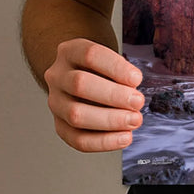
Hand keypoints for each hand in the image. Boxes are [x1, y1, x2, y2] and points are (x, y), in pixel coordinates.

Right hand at [44, 38, 145, 152]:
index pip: (90, 55)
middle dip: (113, 96)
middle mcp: (57, 75)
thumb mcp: (107, 58)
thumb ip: (120, 71)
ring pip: (75, 114)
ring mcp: (55, 101)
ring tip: (134, 120)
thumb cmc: (99, 68)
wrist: (78, 77)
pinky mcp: (59, 125)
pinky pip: (77, 139)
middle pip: (80, 84)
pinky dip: (103, 142)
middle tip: (137, 102)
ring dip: (110, 120)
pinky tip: (124, 137)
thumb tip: (133, 90)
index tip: (137, 79)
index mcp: (70, 51)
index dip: (116, 67)